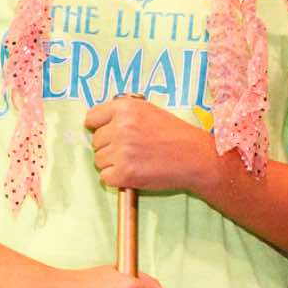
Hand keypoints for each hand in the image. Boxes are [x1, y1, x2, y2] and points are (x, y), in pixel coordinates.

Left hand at [84, 95, 213, 194]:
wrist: (196, 158)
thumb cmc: (176, 135)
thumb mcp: (149, 111)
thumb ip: (124, 114)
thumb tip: (100, 123)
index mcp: (125, 108)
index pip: (92, 118)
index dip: (100, 127)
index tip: (108, 133)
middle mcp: (120, 127)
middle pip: (95, 141)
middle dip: (109, 147)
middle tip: (132, 150)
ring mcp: (121, 151)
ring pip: (99, 160)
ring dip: (112, 164)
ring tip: (135, 161)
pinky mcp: (124, 173)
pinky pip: (105, 178)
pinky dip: (116, 179)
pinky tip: (133, 173)